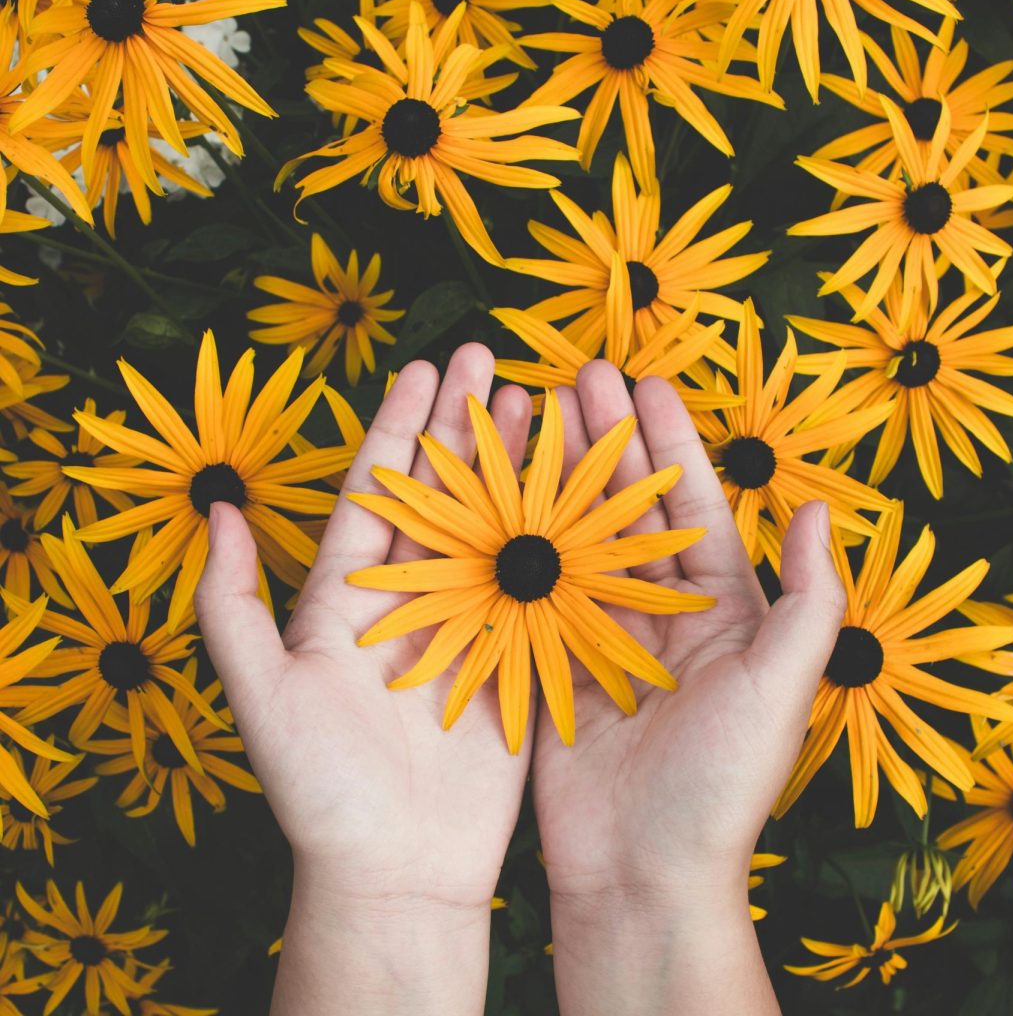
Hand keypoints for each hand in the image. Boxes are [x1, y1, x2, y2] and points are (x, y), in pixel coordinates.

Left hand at [195, 344, 533, 1014]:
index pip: (377, 491)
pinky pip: (535, 585)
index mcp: (348, 596)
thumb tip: (219, 512)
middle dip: (461, 426)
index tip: (421, 369)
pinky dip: (555, 536)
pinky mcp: (513, 659)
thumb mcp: (259, 694)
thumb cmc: (319, 789)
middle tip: (487, 361)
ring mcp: (466, 625)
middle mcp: (411, 598)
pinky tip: (574, 490)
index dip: (398, 428)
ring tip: (535, 403)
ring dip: (511, 465)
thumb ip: (230, 605)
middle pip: (441, 493)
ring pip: (493, 525)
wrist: (395, 870)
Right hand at [530, 362, 846, 1014]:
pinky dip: (516, 541)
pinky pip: (533, 588)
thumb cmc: (720, 784)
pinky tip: (494, 495)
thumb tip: (819, 508)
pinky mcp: (550, 661)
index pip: (690, 504)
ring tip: (530, 416)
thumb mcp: (781, 688)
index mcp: (719, 609)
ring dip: (556, 477)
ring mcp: (599, 633)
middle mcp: (658, 611)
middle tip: (574, 377)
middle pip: (626, 507)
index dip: (668, 441)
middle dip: (603, 440)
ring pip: (575, 536)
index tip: (642, 382)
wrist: (642, 871)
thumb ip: (807, 600)